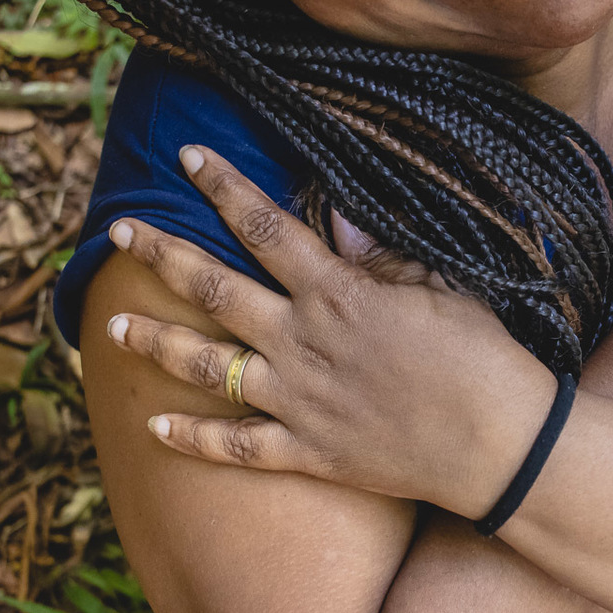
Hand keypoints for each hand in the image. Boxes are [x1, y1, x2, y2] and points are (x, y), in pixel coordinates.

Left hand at [105, 146, 555, 515]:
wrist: (500, 444)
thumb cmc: (484, 357)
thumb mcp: (443, 289)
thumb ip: (385, 256)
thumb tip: (343, 221)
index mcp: (338, 294)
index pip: (265, 226)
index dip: (223, 187)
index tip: (188, 158)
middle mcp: (304, 343)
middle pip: (215, 290)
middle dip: (162, 254)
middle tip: (120, 230)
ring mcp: (300, 402)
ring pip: (208, 368)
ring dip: (157, 342)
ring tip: (112, 324)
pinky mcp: (310, 454)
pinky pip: (238, 448)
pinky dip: (193, 440)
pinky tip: (153, 427)